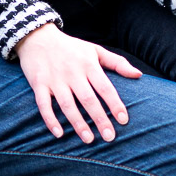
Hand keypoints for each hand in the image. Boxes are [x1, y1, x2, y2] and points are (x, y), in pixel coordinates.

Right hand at [16, 23, 141, 143]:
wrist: (37, 37)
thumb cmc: (70, 47)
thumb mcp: (95, 49)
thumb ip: (117, 62)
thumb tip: (138, 75)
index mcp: (88, 64)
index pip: (105, 87)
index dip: (115, 104)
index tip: (123, 120)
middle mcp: (72, 73)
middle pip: (88, 99)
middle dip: (99, 119)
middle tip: (110, 137)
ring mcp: (54, 79)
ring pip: (67, 104)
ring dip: (78, 123)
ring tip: (89, 139)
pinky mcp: (38, 84)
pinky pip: (44, 104)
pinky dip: (50, 119)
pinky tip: (59, 134)